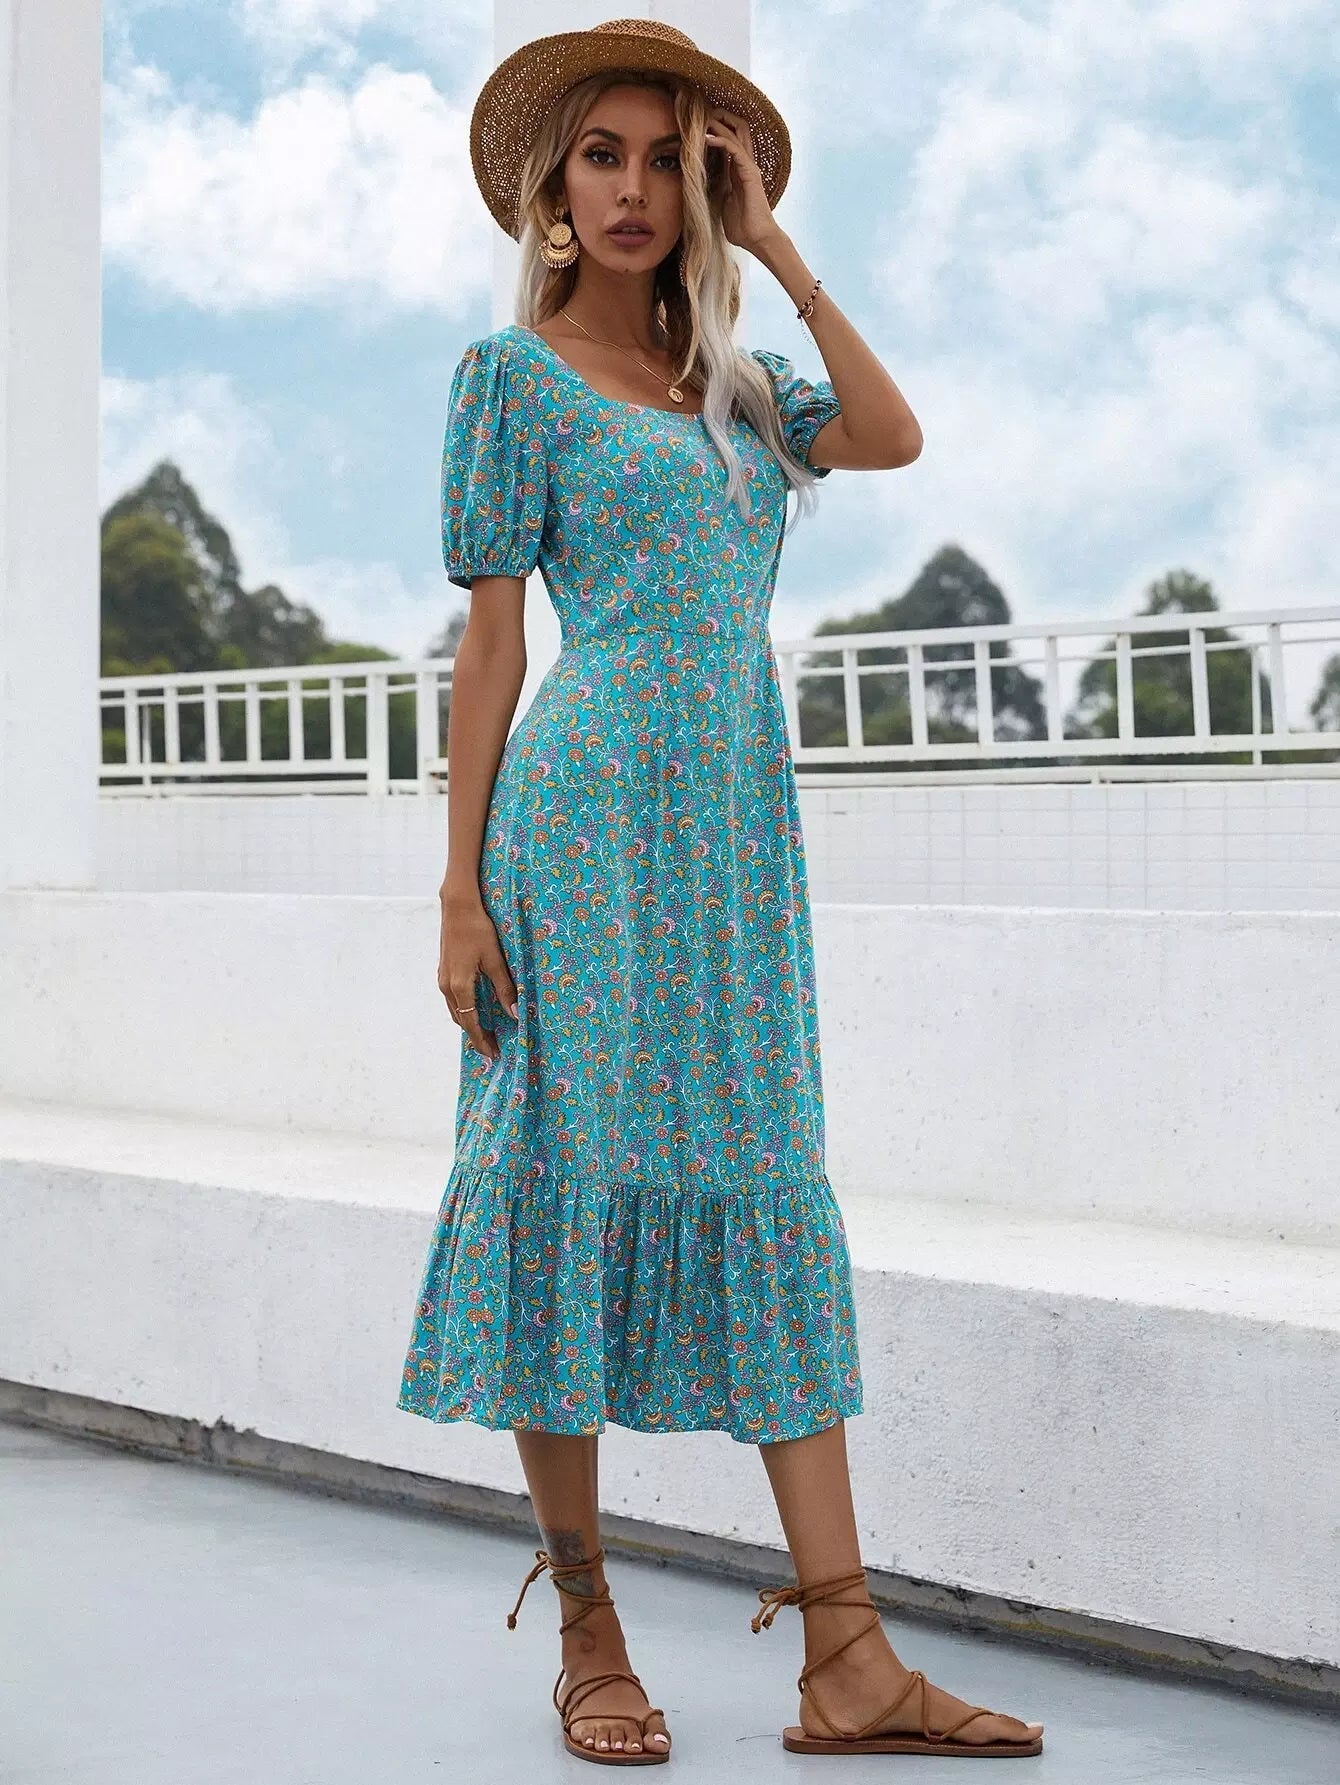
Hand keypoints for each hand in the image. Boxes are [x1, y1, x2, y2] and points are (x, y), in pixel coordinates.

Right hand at [437, 889, 518, 1061]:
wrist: (458, 907)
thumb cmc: (478, 931)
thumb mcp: (495, 960)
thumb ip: (504, 988)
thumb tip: (514, 1013)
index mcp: (459, 987)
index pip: (471, 1023)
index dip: (482, 1040)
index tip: (493, 1054)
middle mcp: (447, 986)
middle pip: (461, 1020)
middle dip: (476, 1036)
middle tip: (492, 1048)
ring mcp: (443, 978)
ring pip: (455, 1010)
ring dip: (469, 1023)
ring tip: (485, 1033)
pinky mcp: (444, 970)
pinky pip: (453, 999)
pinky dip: (464, 1010)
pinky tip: (476, 1009)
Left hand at [704, 110, 781, 252]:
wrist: (757, 239)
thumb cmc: (741, 226)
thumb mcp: (720, 201)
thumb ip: (714, 188)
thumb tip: (697, 184)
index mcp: (737, 169)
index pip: (729, 138)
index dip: (714, 127)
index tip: (695, 122)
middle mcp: (745, 163)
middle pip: (736, 128)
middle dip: (719, 116)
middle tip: (699, 112)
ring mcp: (749, 166)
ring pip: (736, 132)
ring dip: (718, 122)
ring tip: (700, 118)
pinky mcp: (749, 172)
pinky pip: (734, 149)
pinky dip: (719, 140)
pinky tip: (705, 137)